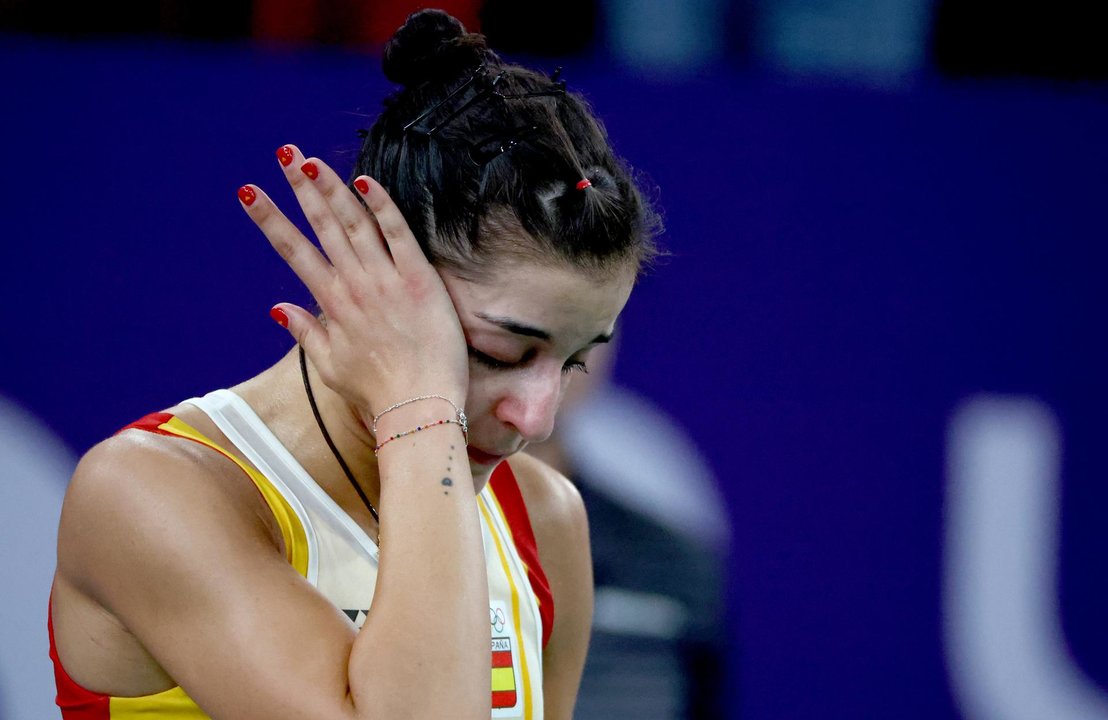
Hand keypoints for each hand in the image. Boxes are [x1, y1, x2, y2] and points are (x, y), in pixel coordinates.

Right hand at [238, 145, 468, 417]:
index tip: (249, 192)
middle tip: (283, 154)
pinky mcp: (419, 280)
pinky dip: (381, 207)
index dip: (269, 219)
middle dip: (299, 188)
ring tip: (310, 159)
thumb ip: (305, 331)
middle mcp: (354, 286)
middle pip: (321, 226)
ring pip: (354, 223)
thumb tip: (277, 307)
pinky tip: (365, 181)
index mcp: (331, 304)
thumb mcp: (330, 367)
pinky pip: (398, 234)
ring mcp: (386, 280)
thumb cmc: (376, 392)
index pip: (293, 251)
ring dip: (332, 188)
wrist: (418, 406)